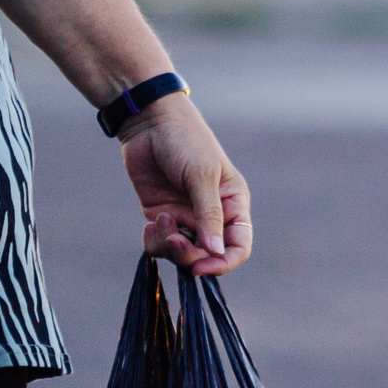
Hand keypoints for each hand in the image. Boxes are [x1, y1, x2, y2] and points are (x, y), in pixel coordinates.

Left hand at [118, 95, 252, 274]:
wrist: (149, 122)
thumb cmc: (185, 140)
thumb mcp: (201, 176)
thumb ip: (209, 215)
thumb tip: (216, 252)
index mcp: (232, 204)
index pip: (238, 246)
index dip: (223, 262)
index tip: (202, 266)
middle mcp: (211, 215)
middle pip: (207, 255)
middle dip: (189, 255)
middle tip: (172, 239)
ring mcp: (185, 217)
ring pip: (181, 253)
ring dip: (168, 246)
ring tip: (158, 222)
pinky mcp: (161, 216)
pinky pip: (160, 244)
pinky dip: (154, 241)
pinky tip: (149, 224)